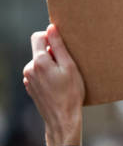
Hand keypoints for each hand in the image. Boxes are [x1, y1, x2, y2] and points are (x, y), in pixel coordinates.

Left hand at [23, 24, 84, 145]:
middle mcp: (29, 69)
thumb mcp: (69, 66)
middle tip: (68, 65)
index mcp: (39, 62)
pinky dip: (48, 74)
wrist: (62, 118)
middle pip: (40, 50)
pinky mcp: (31, 87)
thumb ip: (58, 46)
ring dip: (51, 65)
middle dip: (53, 53)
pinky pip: (39, 73)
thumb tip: (51, 27)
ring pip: (40, 62)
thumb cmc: (71, 93)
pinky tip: (58, 84)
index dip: (50, 36)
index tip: (62, 45)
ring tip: (64, 77)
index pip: (38, 36)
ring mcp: (29, 79)